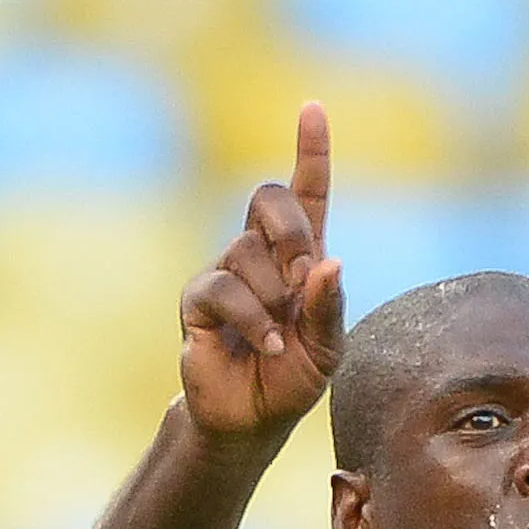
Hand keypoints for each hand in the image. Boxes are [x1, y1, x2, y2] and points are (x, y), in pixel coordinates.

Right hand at [179, 102, 345, 442]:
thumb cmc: (294, 378)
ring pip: (248, 251)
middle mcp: (259, 253)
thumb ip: (329, 306)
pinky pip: (225, 288)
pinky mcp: (197, 299)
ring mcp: (225, 271)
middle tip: (304, 280)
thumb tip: (330, 264)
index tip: (313, 108)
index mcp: (301, 256)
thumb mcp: (328, 346)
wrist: (251, 419)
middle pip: (270, 198)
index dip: (310, 151)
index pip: (306, 192)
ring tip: (282, 337)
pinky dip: (256, 320)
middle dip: (293, 233)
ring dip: (275, 297)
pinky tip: (270, 346)